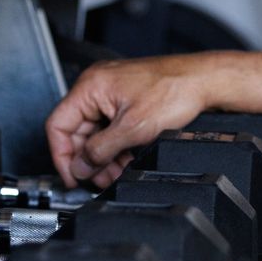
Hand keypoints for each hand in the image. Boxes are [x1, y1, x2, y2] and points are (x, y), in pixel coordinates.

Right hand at [45, 54, 210, 188]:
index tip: (73, 176)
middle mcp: (97, 85)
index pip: (58, 125)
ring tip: (115, 173)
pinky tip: (126, 159)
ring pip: (95, 132)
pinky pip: (110, 126)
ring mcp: (111, 91)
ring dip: (103, 156)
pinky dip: (115, 145)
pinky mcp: (125, 98)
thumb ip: (100, 150)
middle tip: (99, 179)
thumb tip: (80, 166)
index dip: (62, 155)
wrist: (204, 81)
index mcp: (91, 86)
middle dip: (89, 159)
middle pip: (77, 131)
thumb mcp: (132, 129)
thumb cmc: (174, 91)